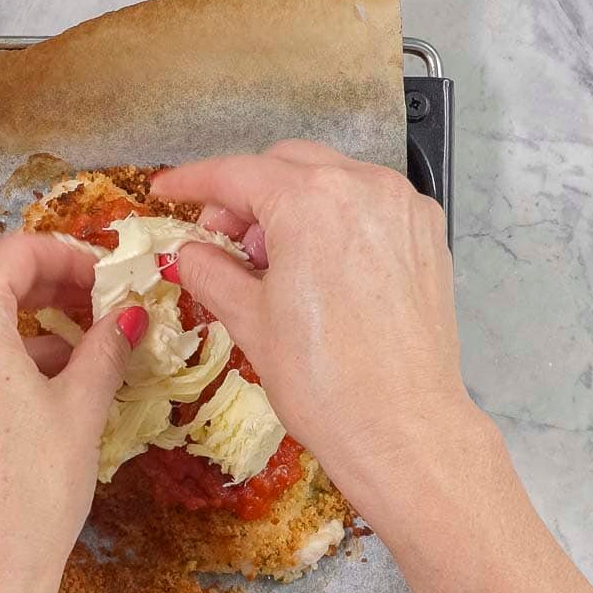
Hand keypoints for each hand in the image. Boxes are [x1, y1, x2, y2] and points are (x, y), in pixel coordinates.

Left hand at [0, 233, 143, 592]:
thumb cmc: (37, 488)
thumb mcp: (80, 409)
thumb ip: (104, 346)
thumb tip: (128, 313)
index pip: (16, 254)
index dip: (69, 258)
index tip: (105, 280)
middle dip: (47, 292)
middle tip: (97, 311)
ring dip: (23, 332)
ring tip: (78, 360)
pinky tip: (35, 394)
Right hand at [153, 141, 488, 522]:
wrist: (399, 428)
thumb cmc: (322, 381)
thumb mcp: (250, 322)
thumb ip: (212, 272)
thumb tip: (186, 253)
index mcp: (310, 202)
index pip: (236, 174)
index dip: (193, 180)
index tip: (167, 188)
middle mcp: (363, 187)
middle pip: (286, 165)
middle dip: (245, 193)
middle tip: (218, 239)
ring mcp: (402, 207)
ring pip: (331, 179)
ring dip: (290, 203)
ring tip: (268, 261)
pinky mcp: (425, 235)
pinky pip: (367, 204)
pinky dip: (333, 218)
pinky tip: (316, 266)